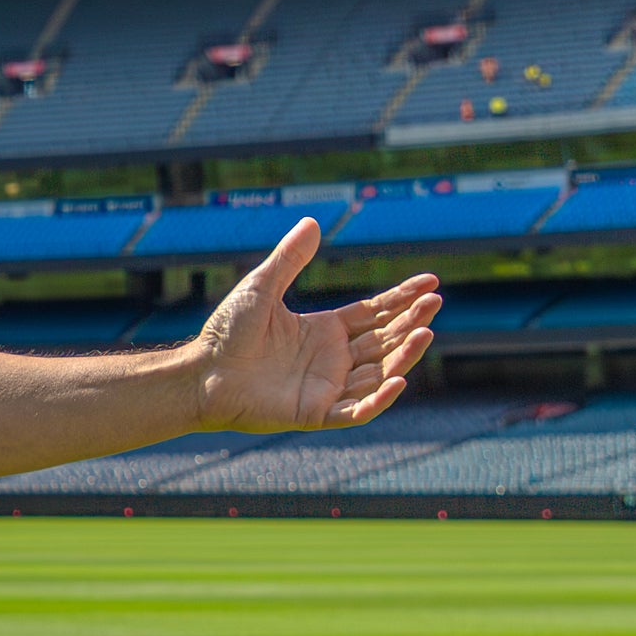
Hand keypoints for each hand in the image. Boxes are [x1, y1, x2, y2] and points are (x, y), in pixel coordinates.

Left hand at [190, 221, 441, 435]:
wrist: (201, 372)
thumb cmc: (226, 332)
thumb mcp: (262, 288)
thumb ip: (289, 260)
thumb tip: (313, 222)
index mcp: (324, 331)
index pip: (375, 313)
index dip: (403, 299)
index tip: (431, 282)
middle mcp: (332, 359)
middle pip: (384, 340)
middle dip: (411, 322)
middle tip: (434, 303)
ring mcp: (327, 387)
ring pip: (378, 373)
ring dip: (404, 356)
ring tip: (425, 333)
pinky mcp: (316, 413)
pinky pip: (356, 410)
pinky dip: (378, 399)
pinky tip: (398, 380)